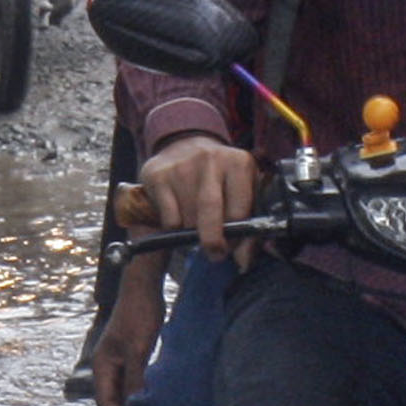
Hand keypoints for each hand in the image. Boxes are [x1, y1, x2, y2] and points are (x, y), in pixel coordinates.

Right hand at [90, 249, 167, 405]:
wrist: (143, 289)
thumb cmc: (138, 316)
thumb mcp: (138, 350)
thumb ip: (135, 377)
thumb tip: (137, 405)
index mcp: (102, 365)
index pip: (106, 401)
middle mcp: (106, 365)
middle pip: (112, 399)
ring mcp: (117, 360)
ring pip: (122, 391)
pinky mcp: (130, 355)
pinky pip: (132, 381)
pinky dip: (140, 392)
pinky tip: (152, 399)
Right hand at [140, 131, 257, 256]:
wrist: (185, 144)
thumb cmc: (219, 176)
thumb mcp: (241, 191)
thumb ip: (247, 223)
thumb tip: (243, 261)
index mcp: (239, 163)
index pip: (239, 211)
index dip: (236, 237)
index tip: (231, 250)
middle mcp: (211, 160)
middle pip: (210, 211)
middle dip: (212, 240)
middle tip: (214, 254)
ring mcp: (182, 166)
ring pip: (188, 218)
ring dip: (193, 232)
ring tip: (196, 226)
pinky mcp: (158, 176)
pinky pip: (168, 218)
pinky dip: (174, 227)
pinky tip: (179, 216)